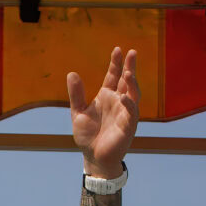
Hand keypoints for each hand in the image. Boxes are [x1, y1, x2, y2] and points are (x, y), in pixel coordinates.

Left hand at [68, 47, 139, 178]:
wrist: (93, 156)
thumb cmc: (87, 135)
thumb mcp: (77, 112)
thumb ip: (76, 94)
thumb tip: (71, 73)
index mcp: (106, 97)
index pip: (113, 76)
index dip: (115, 63)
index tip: (118, 49)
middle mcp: (118, 102)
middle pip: (126, 81)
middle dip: (130, 67)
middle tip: (132, 52)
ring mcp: (125, 113)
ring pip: (133, 95)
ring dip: (132, 84)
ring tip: (128, 72)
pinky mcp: (128, 126)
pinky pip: (131, 114)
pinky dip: (129, 105)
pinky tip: (124, 97)